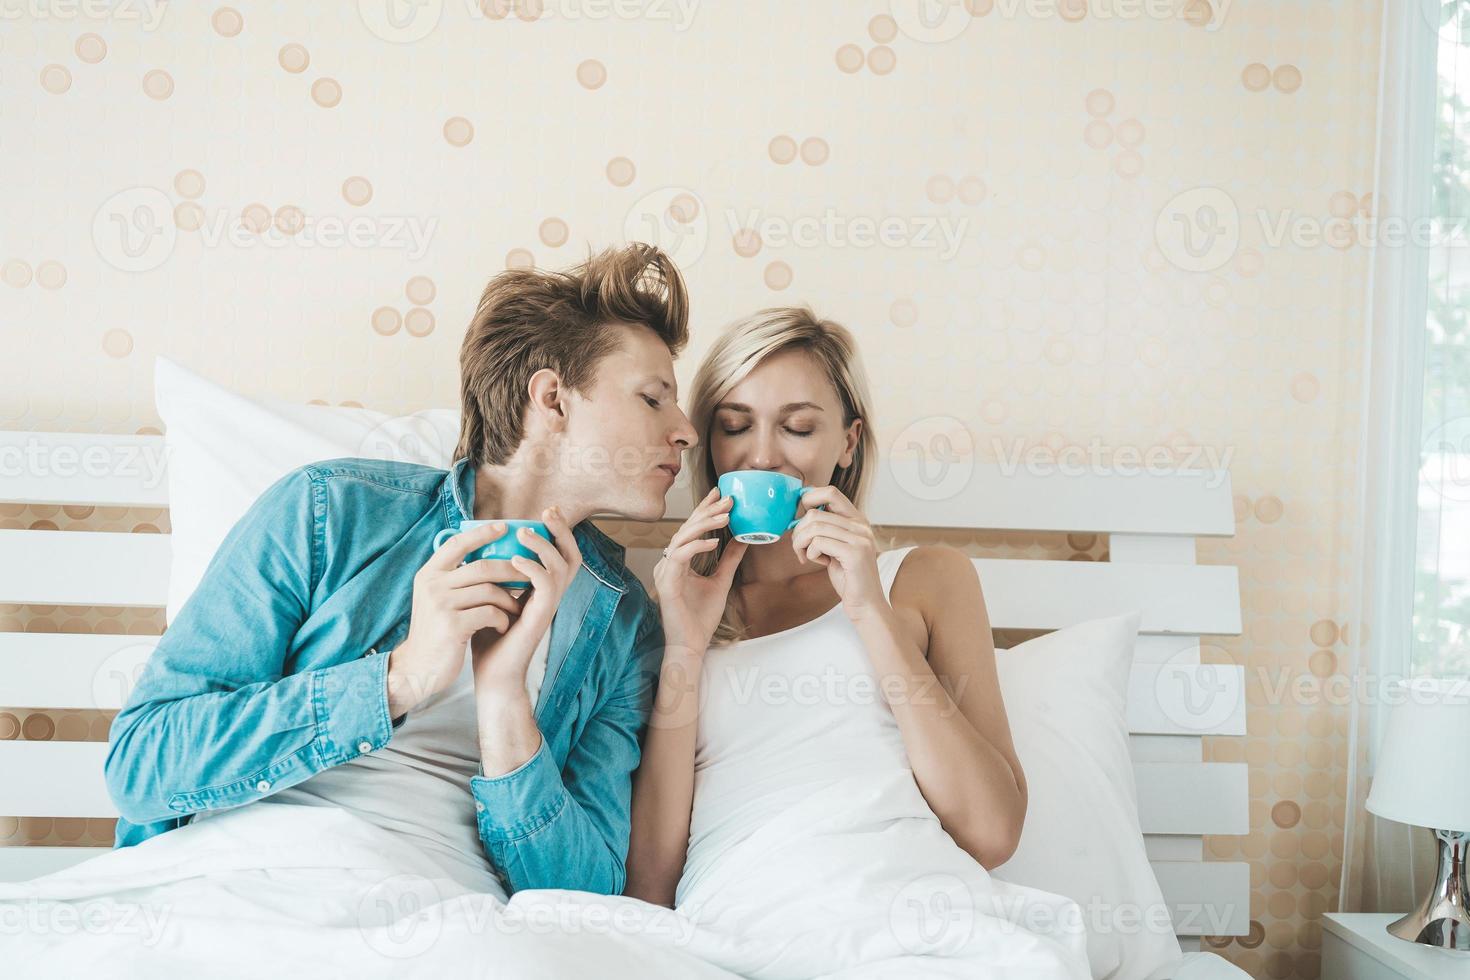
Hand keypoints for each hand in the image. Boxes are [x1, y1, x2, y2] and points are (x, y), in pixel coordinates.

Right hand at [387, 522, 523, 716]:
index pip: (457, 544)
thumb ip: (454, 578)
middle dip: (511, 570)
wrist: (419, 669)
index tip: (504, 526)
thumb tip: (487, 556)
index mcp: (428, 575)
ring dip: (509, 600)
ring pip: (490, 591)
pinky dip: (502, 619)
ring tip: (517, 609)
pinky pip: (490, 613)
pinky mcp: (452, 625)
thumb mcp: (437, 599)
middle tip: (529, 575)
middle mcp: (432, 585)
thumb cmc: (436, 632)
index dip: (481, 533)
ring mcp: (440, 605)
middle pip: (482, 567)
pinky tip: (503, 626)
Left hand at [471, 505, 581, 695]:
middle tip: (548, 512)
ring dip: (544, 546)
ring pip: (562, 566)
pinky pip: (546, 586)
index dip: (558, 531)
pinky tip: (514, 561)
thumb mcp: (489, 596)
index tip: (545, 511)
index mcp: (542, 589)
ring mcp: (549, 606)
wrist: (493, 675)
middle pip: (572, 555)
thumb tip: (475, 544)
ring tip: (523, 535)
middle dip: (562, 530)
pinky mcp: (541, 617)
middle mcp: (551, 596)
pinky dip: (533, 568)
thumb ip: (491, 573)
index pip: (561, 553)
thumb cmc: (488, 637)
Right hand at [653, 487, 747, 652]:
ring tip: (725, 516)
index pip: (691, 529)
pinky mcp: (666, 583)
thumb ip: (730, 559)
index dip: (704, 510)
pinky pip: (679, 557)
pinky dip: (697, 547)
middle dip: (707, 511)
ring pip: (681, 538)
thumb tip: (744, 538)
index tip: (720, 493)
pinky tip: (715, 541)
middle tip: (727, 499)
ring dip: (704, 525)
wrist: (691, 645)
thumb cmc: (701, 618)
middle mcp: (668, 562)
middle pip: (686, 528)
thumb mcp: (721, 581)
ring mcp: (665, 572)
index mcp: (678, 561)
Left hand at [789, 486, 886, 621]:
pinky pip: (818, 543)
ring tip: (804, 556)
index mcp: (857, 520)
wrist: (866, 604)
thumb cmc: (848, 577)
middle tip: (798, 547)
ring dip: (800, 543)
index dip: (809, 499)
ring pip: (814, 527)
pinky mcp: (855, 553)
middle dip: (798, 531)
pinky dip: (810, 553)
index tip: (799, 516)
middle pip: (815, 513)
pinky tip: (818, 562)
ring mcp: (860, 538)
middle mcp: (861, 526)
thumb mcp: (836, 547)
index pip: (830, 492)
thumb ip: (825, 530)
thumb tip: (800, 515)